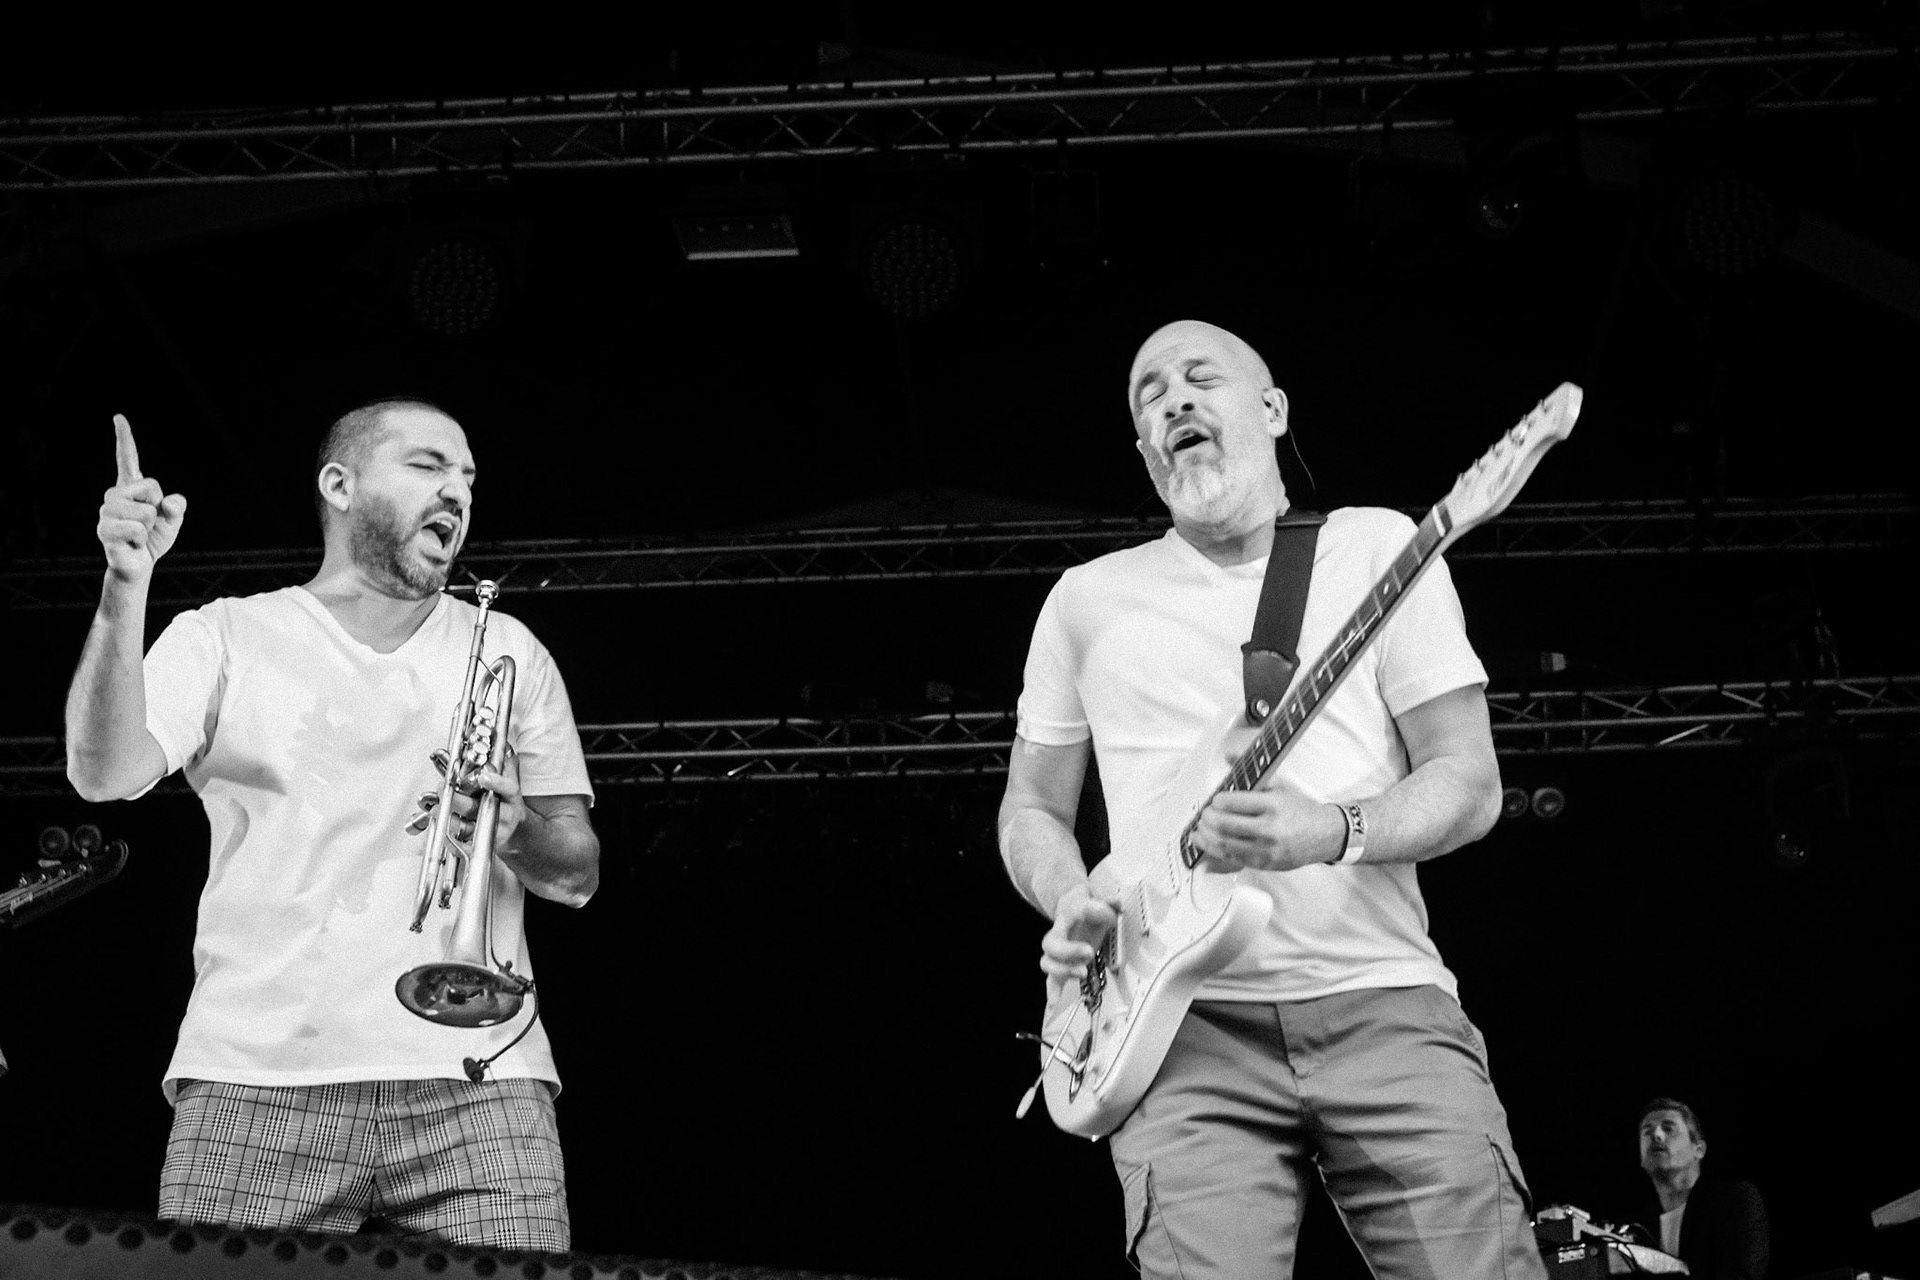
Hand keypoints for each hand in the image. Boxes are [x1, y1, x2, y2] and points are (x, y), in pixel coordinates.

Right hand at [97, 414, 186, 583]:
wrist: (140, 565)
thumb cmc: (154, 539)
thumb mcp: (173, 520)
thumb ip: (177, 508)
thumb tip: (171, 502)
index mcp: (131, 487)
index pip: (128, 459)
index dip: (124, 438)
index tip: (118, 417)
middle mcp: (115, 495)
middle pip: (151, 486)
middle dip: (158, 507)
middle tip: (147, 523)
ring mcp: (106, 512)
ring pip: (146, 511)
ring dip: (150, 526)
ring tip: (138, 533)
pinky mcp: (104, 530)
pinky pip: (136, 528)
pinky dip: (141, 538)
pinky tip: (131, 543)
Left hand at [414, 754, 526, 851]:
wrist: (516, 831)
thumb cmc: (506, 802)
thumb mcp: (510, 781)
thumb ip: (503, 763)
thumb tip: (498, 740)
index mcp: (511, 797)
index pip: (507, 789)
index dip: (496, 783)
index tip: (483, 776)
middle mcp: (503, 816)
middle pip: (479, 809)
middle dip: (458, 800)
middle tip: (441, 787)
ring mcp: (491, 832)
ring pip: (466, 828)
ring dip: (447, 818)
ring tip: (434, 808)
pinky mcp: (480, 845)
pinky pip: (461, 845)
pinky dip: (448, 838)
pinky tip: (439, 825)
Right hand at [1040, 884, 1119, 1003]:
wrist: (1072, 907)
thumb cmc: (1086, 907)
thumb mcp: (1099, 897)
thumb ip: (1109, 900)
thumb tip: (1116, 901)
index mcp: (1069, 912)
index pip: (1075, 910)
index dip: (1092, 912)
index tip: (1110, 916)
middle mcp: (1059, 932)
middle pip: (1051, 943)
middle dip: (1068, 951)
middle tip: (1089, 952)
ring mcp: (1058, 951)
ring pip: (1047, 962)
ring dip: (1063, 970)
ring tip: (1082, 973)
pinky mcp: (1062, 965)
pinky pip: (1051, 979)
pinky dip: (1052, 990)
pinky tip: (1055, 1001)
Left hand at [1189, 788, 1342, 871]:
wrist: (1324, 835)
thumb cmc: (1301, 811)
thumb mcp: (1279, 786)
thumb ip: (1253, 773)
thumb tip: (1230, 756)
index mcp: (1273, 806)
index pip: (1232, 803)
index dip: (1217, 801)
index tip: (1215, 799)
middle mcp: (1270, 829)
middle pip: (1224, 825)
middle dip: (1207, 818)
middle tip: (1205, 813)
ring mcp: (1266, 850)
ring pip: (1224, 844)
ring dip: (1206, 835)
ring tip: (1200, 828)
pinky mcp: (1264, 864)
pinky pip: (1232, 859)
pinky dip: (1214, 850)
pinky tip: (1207, 843)